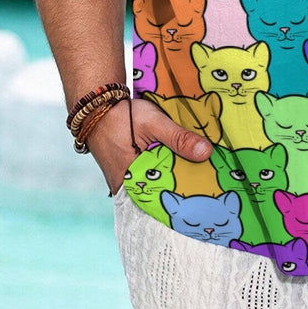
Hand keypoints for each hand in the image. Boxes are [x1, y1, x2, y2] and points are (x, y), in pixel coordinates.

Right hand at [84, 97, 211, 194]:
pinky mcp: (128, 174)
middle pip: (160, 194)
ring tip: (200, 177)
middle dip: (182, 189)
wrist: (98, 109)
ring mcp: (126, 182)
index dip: (185, 197)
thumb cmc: (123, 116)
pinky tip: (181, 167)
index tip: (208, 194)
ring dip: (173, 180)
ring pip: (155, 186)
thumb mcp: (154, 123)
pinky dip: (163, 174)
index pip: (163, 199)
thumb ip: (179, 138)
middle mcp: (127, 187)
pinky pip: (148, 179)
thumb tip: (206, 153)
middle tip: (209, 187)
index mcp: (132, 180)